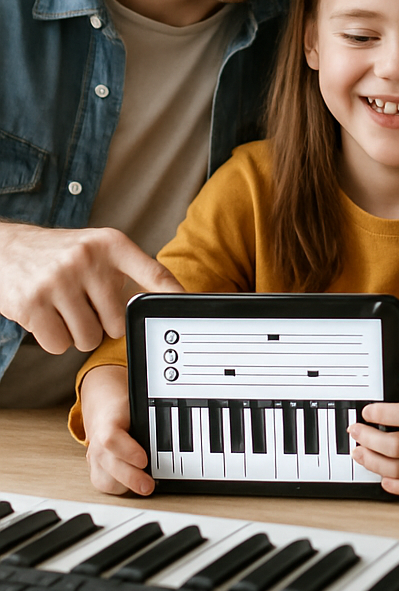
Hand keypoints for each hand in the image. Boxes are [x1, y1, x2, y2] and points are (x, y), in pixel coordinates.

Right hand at [0, 222, 183, 353]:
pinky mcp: (32, 303)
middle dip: (102, 323)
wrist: (7, 248)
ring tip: (66, 309)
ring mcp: (58, 281)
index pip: (154, 274)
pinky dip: (55, 339)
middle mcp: (87, 259)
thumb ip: (130, 270)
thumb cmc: (62, 254)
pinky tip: (48, 317)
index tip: (189, 309)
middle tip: (85, 305)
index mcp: (111, 244)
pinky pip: (59, 345)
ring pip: (88, 338)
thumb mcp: (99, 249)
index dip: (174, 295)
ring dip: (78, 333)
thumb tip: (166, 300)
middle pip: (117, 322)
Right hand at [80, 365, 153, 495]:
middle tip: (149, 486)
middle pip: (109, 466)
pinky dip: (120, 487)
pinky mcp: (96, 470)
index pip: (111, 440)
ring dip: (125, 486)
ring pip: (105, 481)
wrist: (103, 406)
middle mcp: (98, 444)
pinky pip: (104, 485)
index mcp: (108, 424)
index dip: (128, 452)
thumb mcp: (137, 404)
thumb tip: (173, 428)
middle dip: (131, 478)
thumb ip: (149, 417)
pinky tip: (133, 484)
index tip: (144, 461)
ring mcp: (95, 459)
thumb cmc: (123, 407)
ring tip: (144, 485)